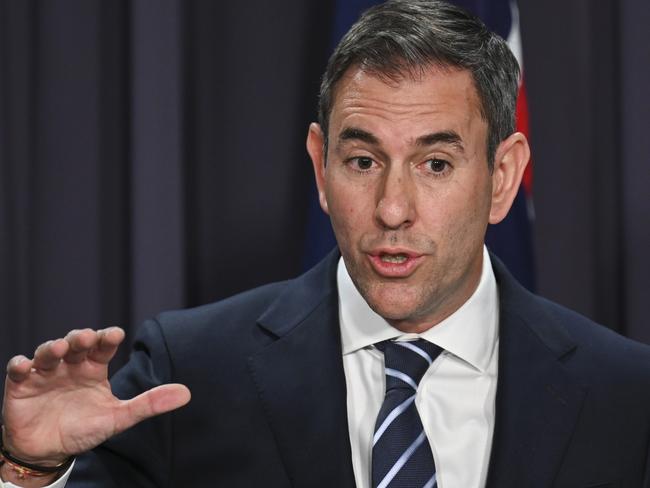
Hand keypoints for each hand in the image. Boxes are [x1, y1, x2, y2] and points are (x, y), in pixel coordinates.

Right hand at [2, 327, 190, 464]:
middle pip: (75, 344)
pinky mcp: (21, 386)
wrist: (48, 450)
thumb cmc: (85, 429)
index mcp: (94, 369)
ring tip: (60, 348)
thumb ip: (149, 404)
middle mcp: (71, 365)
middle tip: (85, 338)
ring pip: (48, 352)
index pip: (102, 347)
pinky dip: (20, 365)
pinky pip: (18, 370)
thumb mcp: (118, 418)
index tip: (116, 334)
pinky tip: (24, 365)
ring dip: (52, 347)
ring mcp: (45, 373)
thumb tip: (186, 393)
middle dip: (80, 338)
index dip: (107, 338)